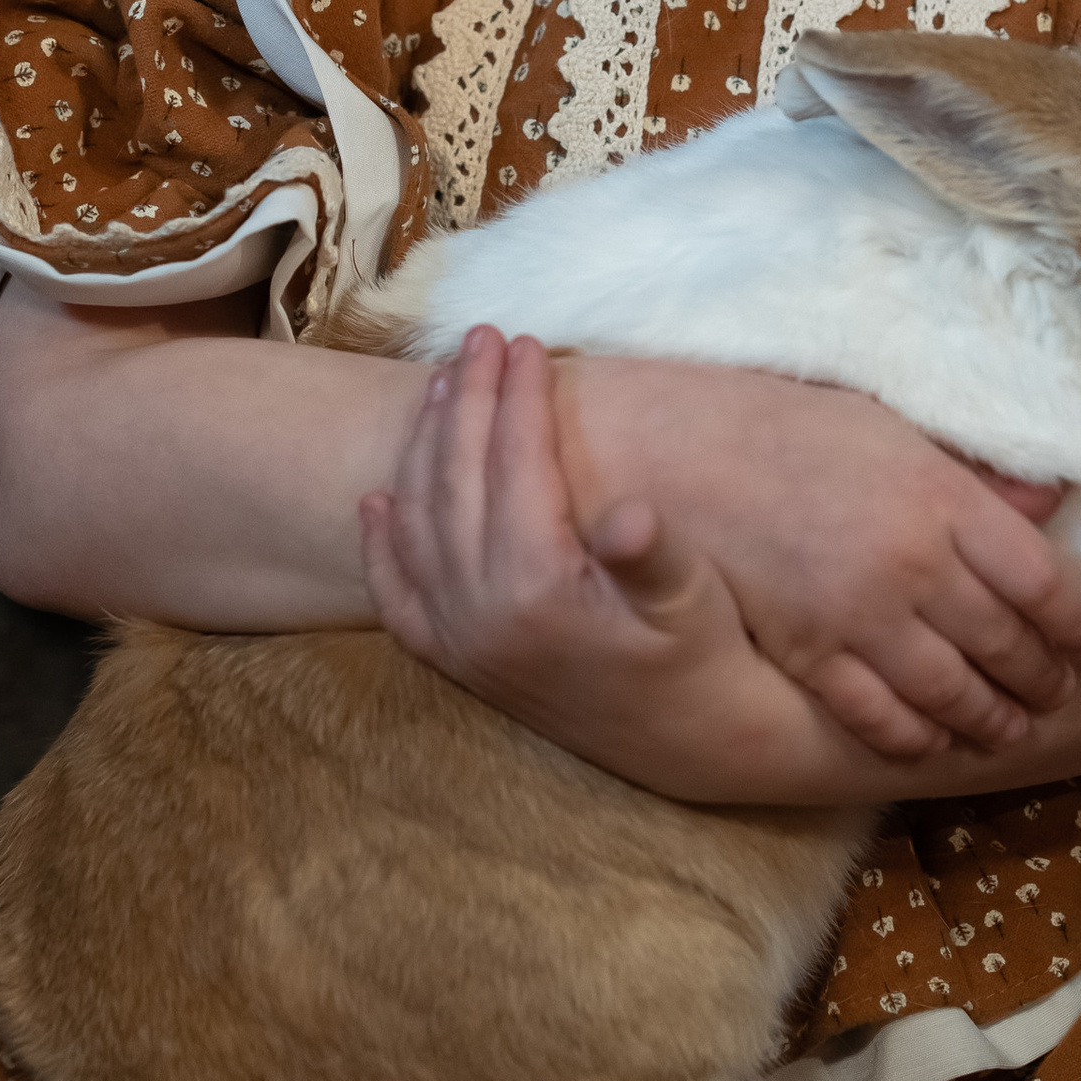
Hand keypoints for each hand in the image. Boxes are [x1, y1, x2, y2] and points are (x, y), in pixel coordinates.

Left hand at [362, 329, 879, 802]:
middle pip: (456, 480)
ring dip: (426, 448)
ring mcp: (461, 642)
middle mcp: (481, 615)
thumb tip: (631, 513)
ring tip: (447, 385)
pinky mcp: (458, 665)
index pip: (515, 464)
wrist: (695, 744)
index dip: (521, 396)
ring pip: (419, 524)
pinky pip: (398, 599)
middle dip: (469, 400)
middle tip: (480, 336)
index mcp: (536, 589)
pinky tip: (378, 499)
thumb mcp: (691, 598)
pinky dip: (382, 547)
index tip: (531, 341)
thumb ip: (654, 555)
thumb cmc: (703, 655)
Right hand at [553, 357, 1080, 767]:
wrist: (677, 453)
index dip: (1080, 623)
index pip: (1046, 580)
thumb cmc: (786, 426)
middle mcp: (914, 562)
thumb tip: (1050, 498)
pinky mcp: (811, 653)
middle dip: (1045, 680)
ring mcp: (862, 615)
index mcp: (944, 497)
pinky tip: (935, 740)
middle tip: (1060, 695)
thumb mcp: (891, 426)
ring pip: (955, 692)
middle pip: (1010, 645)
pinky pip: (882, 716)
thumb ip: (972, 470)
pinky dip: (918, 737)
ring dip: (993, 719)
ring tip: (1011, 727)